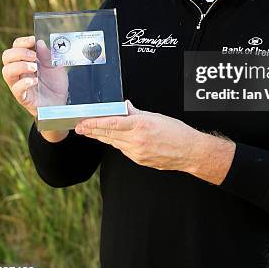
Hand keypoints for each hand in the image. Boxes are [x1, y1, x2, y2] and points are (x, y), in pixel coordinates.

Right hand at [2, 35, 68, 118]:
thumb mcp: (56, 65)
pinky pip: (16, 89)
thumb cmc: (56, 83)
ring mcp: (19, 84)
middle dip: (19, 52)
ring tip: (35, 67)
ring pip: (6, 72)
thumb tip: (39, 42)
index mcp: (26, 60)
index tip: (33, 40)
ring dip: (20, 66)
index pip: (15, 47)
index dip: (22, 42)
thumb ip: (48, 55)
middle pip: (6, 57)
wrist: (61, 102)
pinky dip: (24, 83)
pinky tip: (35, 81)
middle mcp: (19, 71)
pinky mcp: (23, 97)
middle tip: (33, 56)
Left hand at [75, 101, 235, 183]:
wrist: (189, 151)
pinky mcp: (139, 160)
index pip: (112, 123)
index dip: (95, 123)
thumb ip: (137, 113)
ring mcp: (137, 152)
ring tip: (90, 132)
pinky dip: (116, 143)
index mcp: (140, 125)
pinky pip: (123, 149)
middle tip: (80, 127)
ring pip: (114, 143)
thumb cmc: (176, 131)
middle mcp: (136, 140)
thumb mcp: (156, 116)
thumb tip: (125, 107)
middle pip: (109, 134)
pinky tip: (110, 139)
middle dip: (92, 130)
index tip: (83, 122)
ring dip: (101, 137)